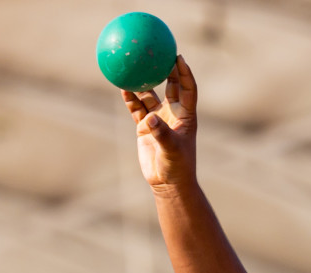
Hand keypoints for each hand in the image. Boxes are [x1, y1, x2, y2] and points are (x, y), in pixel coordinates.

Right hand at [121, 55, 197, 190]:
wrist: (167, 182)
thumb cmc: (177, 167)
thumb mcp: (172, 150)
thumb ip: (162, 133)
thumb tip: (150, 119)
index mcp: (186, 116)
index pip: (187, 89)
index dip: (184, 73)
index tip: (178, 57)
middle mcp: (173, 114)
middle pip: (170, 86)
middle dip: (165, 69)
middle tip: (156, 53)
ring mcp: (158, 120)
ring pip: (149, 95)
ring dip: (142, 83)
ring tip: (134, 67)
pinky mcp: (145, 127)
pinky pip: (136, 108)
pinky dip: (130, 99)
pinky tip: (123, 88)